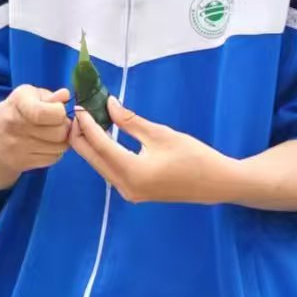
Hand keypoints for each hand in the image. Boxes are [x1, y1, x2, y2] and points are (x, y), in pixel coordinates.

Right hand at [0, 84, 72, 173]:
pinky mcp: (24, 163)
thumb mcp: (26, 96)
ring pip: (60, 146)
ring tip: (52, 132)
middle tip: (57, 122)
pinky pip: (54, 158)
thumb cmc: (12, 112)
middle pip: (59, 131)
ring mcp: (19, 147)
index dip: (59, 111)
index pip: (45, 112)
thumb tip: (66, 95)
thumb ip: (48, 96)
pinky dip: (55, 151)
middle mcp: (16, 125)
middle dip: (64, 125)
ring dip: (62, 139)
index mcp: (17, 103)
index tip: (57, 109)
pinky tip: (46, 144)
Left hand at [68, 97, 230, 204]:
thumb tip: (108, 104)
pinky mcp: (133, 191)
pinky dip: (103, 152)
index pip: (99, 144)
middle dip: (81, 134)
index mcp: (132, 172)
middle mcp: (124, 186)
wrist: (216, 184)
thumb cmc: (194, 157)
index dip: (86, 123)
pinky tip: (104, 135)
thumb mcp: (160, 134)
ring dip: (91, 143)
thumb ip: (130, 120)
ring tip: (90, 118)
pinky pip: (109, 170)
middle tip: (81, 110)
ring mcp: (128, 192)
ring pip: (98, 164)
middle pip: (91, 157)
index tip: (80, 105)